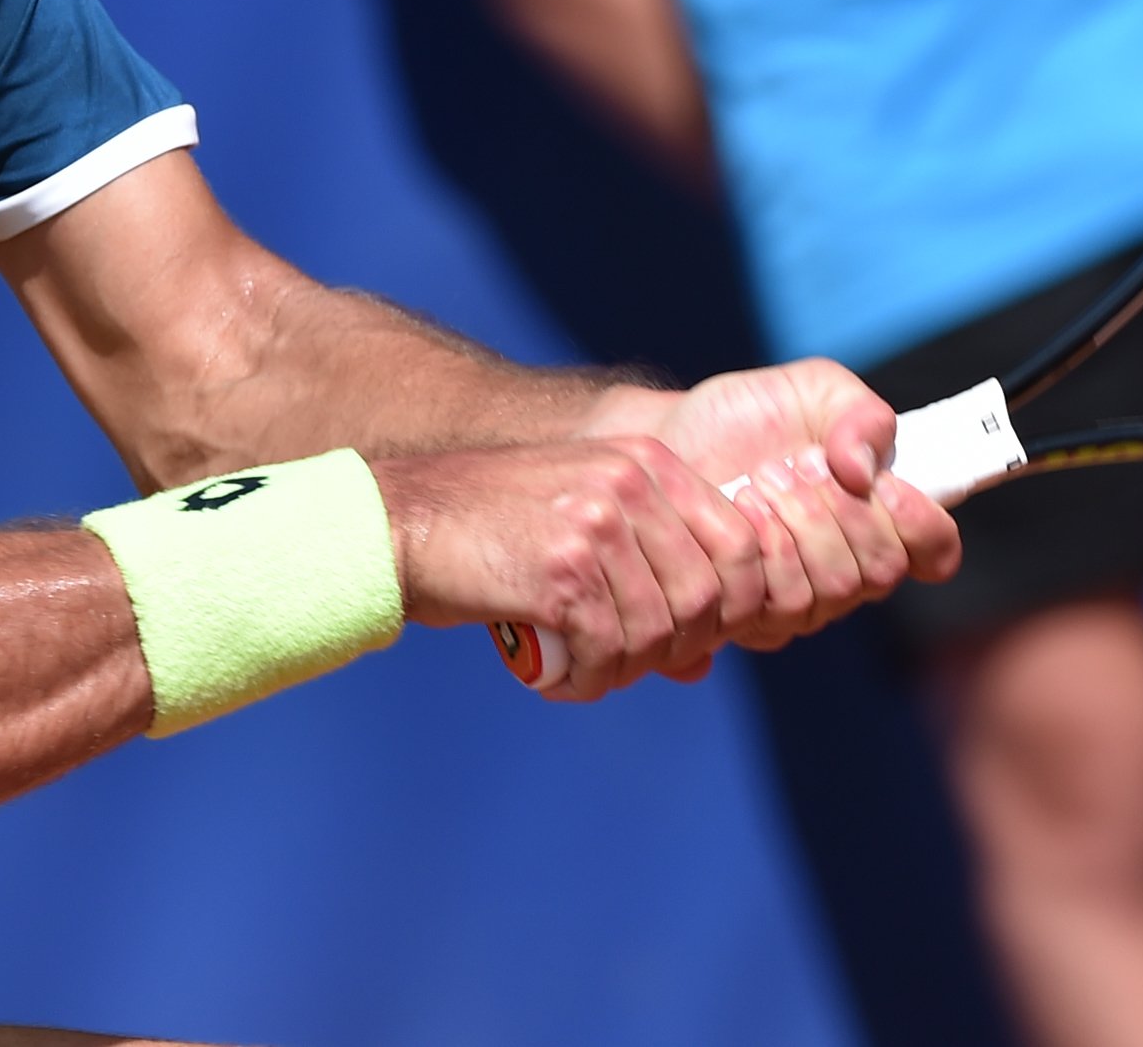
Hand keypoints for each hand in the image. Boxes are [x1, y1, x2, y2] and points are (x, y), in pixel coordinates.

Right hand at [376, 437, 779, 701]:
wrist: (400, 522)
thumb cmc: (491, 530)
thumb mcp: (580, 524)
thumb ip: (647, 575)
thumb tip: (703, 665)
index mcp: (646, 461)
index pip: (741, 544)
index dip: (729, 606)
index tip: (685, 636)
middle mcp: (630, 484)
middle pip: (706, 597)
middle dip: (673, 648)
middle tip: (624, 662)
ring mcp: (597, 525)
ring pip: (657, 632)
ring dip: (623, 670)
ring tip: (584, 671)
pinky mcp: (562, 572)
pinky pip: (607, 650)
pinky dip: (586, 680)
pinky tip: (558, 678)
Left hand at [590, 362, 961, 643]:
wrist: (667, 437)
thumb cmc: (746, 416)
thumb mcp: (814, 389)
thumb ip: (861, 415)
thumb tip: (866, 469)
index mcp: (881, 515)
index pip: (935, 550)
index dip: (923, 524)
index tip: (888, 485)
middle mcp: (850, 567)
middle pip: (882, 570)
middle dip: (844, 511)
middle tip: (803, 463)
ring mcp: (803, 598)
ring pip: (833, 590)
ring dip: (800, 523)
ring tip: (763, 478)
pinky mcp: (750, 615)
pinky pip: (780, 604)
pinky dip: (764, 547)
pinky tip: (738, 507)